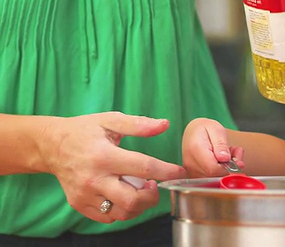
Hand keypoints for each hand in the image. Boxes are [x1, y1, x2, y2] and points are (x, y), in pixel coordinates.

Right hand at [38, 112, 186, 222]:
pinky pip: (107, 217)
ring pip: (121, 213)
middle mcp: (94, 178)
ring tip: (141, 190)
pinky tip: (124, 195)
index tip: (179, 172)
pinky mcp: (79, 204)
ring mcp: (85, 194)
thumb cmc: (84, 131)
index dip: (167, 171)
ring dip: (139, 205)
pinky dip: (122, 210)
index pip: (143, 167)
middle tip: (155, 185)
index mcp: (104, 156)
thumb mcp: (110, 120)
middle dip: (152, 196)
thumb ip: (139, 124)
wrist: (51, 145)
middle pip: (132, 200)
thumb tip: (164, 124)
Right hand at [182, 118, 244, 177]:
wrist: (193, 131)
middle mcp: (191, 163)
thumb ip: (220, 144)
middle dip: (230, 166)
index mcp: (195, 149)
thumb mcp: (216, 130)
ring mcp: (191, 171)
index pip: (212, 168)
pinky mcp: (195, 176)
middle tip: (237, 152)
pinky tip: (224, 159)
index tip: (239, 162)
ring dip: (228, 168)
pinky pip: (212, 178)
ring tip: (231, 152)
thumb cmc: (205, 128)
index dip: (228, 168)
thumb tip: (224, 158)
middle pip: (214, 175)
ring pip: (215, 178)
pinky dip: (222, 171)